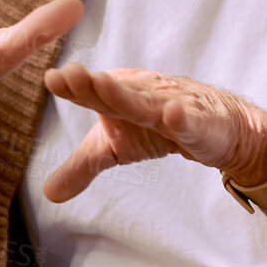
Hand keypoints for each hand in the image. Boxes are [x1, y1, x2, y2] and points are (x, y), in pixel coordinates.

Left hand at [40, 64, 266, 201]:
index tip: (52, 79)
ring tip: (103, 84)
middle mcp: (143, 97)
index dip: (74, 88)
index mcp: (120, 98)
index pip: (93, 94)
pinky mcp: (200, 125)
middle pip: (116, 94)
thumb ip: (81, 167)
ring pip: (148, 104)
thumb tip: (47, 193)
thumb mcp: (115, 150)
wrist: (220, 125)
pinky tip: (173, 115)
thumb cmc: (159, 128)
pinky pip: (190, 122)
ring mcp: (173, 108)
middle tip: (71, 73)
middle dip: (94, 85)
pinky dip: (182, 118)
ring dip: (127, 95)